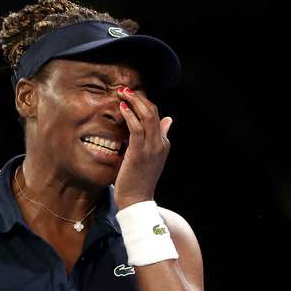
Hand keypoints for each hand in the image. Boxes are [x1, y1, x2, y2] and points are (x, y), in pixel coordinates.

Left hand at [114, 87, 172, 208]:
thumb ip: (158, 137)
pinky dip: (130, 115)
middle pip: (153, 112)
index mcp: (163, 144)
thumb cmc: (138, 180)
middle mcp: (160, 144)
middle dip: (139, 98)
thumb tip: (168, 120)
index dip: (143, 103)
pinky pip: (137, 128)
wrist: (136, 201)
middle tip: (124, 89)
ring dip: (134, 101)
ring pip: (147, 116)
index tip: (129, 96)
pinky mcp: (140, 152)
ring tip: (122, 93)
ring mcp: (151, 148)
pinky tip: (122, 107)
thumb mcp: (150, 156)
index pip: (156, 116)